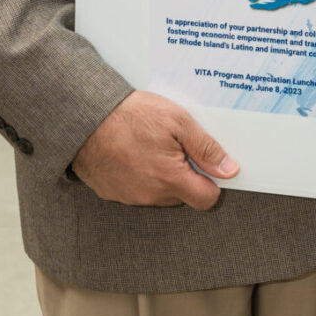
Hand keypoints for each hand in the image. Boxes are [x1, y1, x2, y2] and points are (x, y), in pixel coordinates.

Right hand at [71, 91, 237, 209]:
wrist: (86, 117)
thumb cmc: (132, 116)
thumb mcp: (178, 121)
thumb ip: (205, 148)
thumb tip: (229, 169)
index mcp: (170, 179)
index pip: (206, 199)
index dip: (213, 182)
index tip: (208, 164)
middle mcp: (150, 195)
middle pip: (183, 196)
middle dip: (186, 175)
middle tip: (177, 145)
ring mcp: (129, 197)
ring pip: (160, 194)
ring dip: (163, 176)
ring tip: (153, 145)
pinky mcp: (112, 193)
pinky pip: (137, 190)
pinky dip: (141, 176)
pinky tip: (135, 152)